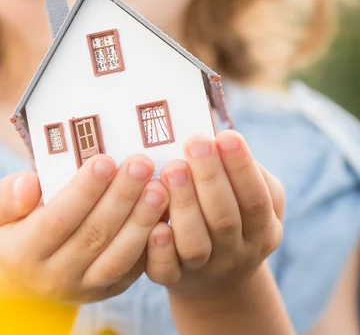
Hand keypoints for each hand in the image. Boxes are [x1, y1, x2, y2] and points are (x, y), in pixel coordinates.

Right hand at [0, 154, 168, 303]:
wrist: (29, 278)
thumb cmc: (15, 229)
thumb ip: (6, 196)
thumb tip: (30, 184)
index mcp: (25, 252)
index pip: (58, 220)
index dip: (83, 191)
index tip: (104, 160)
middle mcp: (56, 276)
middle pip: (94, 235)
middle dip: (121, 197)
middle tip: (141, 164)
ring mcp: (86, 286)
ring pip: (119, 255)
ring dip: (142, 220)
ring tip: (159, 187)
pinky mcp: (110, 289)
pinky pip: (134, 268)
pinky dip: (153, 242)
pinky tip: (165, 212)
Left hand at [145, 130, 284, 301]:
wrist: (216, 279)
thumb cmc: (230, 213)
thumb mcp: (248, 194)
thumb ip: (239, 168)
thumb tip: (216, 135)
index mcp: (261, 227)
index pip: (256, 198)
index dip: (242, 168)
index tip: (225, 136)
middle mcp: (236, 251)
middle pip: (225, 218)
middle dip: (210, 178)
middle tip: (195, 143)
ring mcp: (204, 268)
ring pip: (195, 244)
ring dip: (184, 205)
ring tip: (172, 169)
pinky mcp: (172, 278)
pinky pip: (165, 270)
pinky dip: (160, 249)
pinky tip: (154, 224)